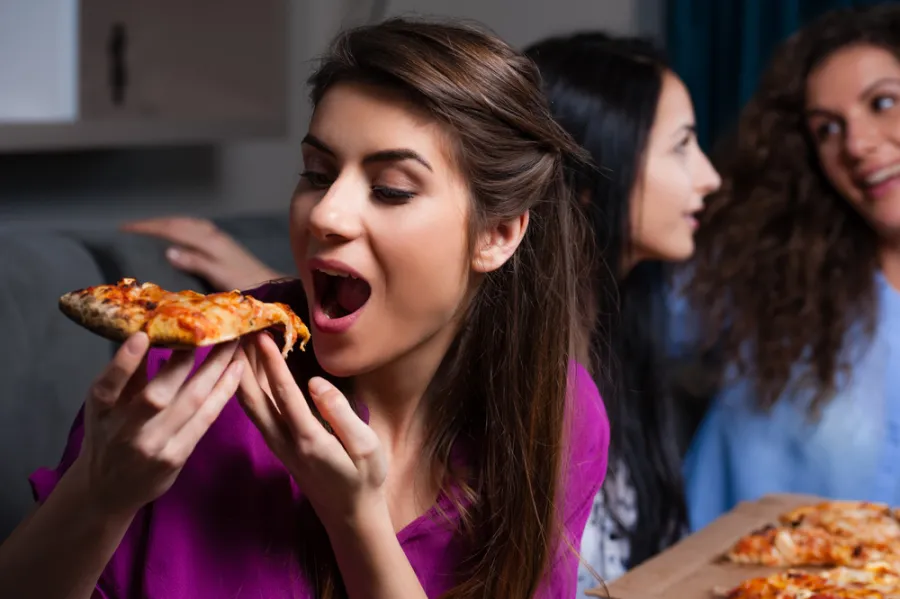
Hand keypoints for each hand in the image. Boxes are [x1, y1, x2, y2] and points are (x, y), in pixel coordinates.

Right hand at [73, 333, 242, 516]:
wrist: (107, 490)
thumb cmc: (107, 435)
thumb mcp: (103, 405)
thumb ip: (125, 374)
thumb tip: (151, 332)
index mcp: (100, 411)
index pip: (109, 386)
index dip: (124, 362)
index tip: (143, 335)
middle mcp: (126, 431)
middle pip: (159, 394)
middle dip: (187, 358)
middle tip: (212, 326)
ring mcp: (154, 446)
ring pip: (191, 402)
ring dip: (216, 369)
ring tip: (233, 342)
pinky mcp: (177, 456)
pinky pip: (205, 418)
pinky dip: (223, 392)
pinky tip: (236, 370)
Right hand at [120, 217, 284, 290]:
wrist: (270, 284)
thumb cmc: (245, 284)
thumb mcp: (219, 276)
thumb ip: (195, 262)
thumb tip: (169, 251)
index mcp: (209, 241)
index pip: (172, 229)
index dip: (148, 227)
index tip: (126, 228)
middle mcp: (212, 234)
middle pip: (177, 222)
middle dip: (153, 222)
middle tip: (130, 227)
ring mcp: (217, 236)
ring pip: (185, 222)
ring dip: (165, 222)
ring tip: (147, 227)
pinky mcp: (221, 242)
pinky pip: (193, 226)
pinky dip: (178, 225)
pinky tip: (176, 232)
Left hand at [236, 333, 388, 530]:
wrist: (349, 514)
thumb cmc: (364, 478)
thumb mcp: (366, 447)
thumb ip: (341, 414)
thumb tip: (315, 383)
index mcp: (308, 438)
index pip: (283, 393)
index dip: (271, 363)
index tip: (260, 335)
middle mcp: (285, 440)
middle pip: (253, 397)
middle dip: (243, 362)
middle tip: (237, 329)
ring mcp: (277, 444)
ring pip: (250, 404)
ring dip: (241, 373)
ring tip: (237, 342)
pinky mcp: (278, 445)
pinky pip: (256, 411)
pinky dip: (247, 387)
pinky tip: (246, 372)